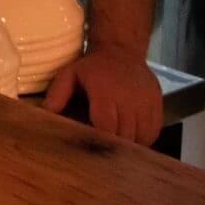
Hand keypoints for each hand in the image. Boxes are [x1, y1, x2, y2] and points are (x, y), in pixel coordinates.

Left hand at [43, 48, 162, 144]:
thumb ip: (57, 94)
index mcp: (105, 92)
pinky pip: (154, 131)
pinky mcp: (158, 104)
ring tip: (118, 146)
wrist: (121, 50)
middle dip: (114, 147)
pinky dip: (144, 139)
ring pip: (142, 137)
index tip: (93, 149)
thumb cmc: (93, 67)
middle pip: (125, 136)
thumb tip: (46, 114)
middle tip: (104, 153)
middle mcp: (129, 98)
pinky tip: (131, 137)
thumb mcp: (69, 74)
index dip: (101, 141)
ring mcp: (146, 102)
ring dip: (130, 145)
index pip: (107, 127)